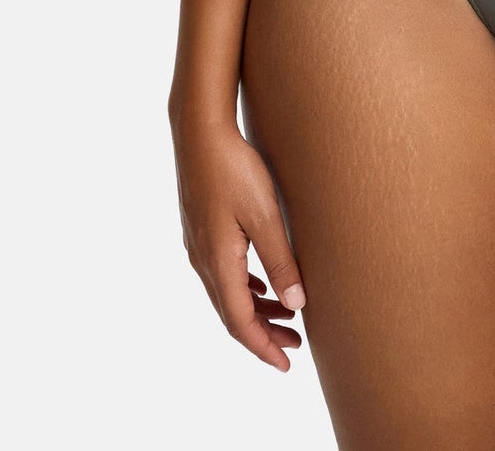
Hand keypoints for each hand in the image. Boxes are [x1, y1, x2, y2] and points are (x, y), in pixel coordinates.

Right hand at [172, 113, 307, 371]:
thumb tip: (296, 305)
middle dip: (263, 333)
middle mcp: (202, 260)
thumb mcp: (264, 215)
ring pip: (227, 293)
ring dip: (255, 309)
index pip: (240, 322)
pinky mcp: (200, 229)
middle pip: (232, 312)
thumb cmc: (234, 169)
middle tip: (295, 345)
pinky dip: (244, 287)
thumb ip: (280, 261)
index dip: (263, 346)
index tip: (286, 365)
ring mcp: (198, 244)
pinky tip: (260, 283)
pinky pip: (222, 273)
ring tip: (286, 316)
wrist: (199, 130)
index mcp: (217, 262)